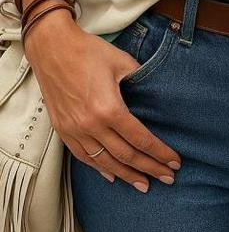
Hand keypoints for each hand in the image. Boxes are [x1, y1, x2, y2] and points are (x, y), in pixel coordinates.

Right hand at [23, 11, 181, 191]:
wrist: (51, 47)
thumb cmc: (87, 51)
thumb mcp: (122, 62)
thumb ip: (140, 81)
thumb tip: (154, 93)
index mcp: (109, 109)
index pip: (140, 139)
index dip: (159, 153)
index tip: (174, 162)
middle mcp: (91, 125)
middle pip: (126, 156)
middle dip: (149, 168)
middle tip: (167, 178)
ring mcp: (74, 130)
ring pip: (105, 162)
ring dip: (127, 175)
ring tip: (144, 184)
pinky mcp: (62, 130)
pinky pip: (83, 157)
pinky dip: (100, 168)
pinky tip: (112, 175)